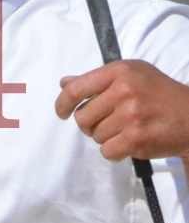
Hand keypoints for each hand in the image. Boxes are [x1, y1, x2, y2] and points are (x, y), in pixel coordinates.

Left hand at [55, 60, 188, 161]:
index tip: (62, 113)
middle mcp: (124, 90)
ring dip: (107, 137)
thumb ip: (97, 80)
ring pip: (95, 135)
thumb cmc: (159, 94)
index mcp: (120, 71)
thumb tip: (64, 83)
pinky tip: (130, 142)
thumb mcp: (132, 76)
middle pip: (82, 117)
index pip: (76, 89)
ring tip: (127, 129)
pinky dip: (115, 151)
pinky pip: (107, 151)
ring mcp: (131, 115)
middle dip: (91, 124)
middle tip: (111, 122)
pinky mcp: (137, 138)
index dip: (63, 103)